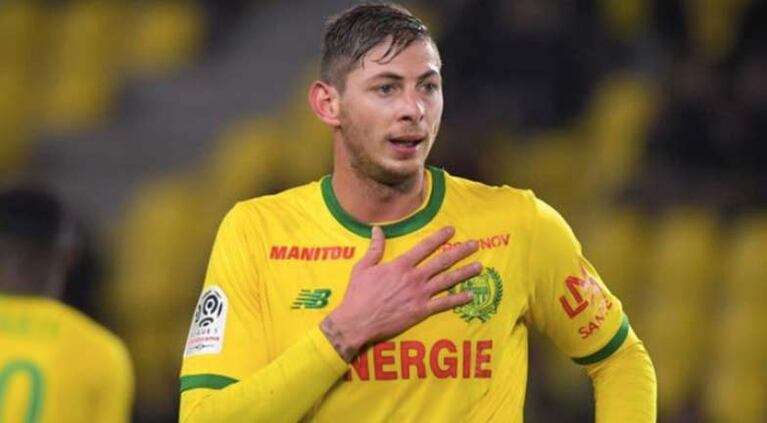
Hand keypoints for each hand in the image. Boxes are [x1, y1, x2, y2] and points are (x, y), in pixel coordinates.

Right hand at [320, 226, 481, 361]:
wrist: (357, 321)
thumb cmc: (358, 294)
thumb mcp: (363, 267)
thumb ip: (374, 248)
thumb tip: (377, 229)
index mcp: (400, 265)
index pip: (425, 247)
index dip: (439, 237)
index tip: (452, 230)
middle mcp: (414, 278)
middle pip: (442, 262)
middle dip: (459, 252)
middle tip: (474, 245)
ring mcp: (420, 295)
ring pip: (447, 281)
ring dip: (464, 273)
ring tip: (479, 266)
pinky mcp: (421, 311)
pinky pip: (443, 304)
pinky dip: (458, 299)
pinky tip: (470, 295)